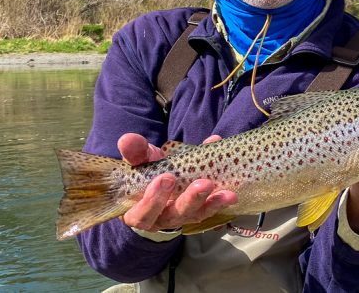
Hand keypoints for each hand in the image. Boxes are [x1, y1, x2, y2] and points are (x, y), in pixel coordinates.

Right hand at [118, 133, 237, 231]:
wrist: (161, 179)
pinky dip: (220, 200)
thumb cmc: (148, 173)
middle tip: (202, 183)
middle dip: (189, 199)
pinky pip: (210, 210)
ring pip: (195, 215)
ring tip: (226, 193)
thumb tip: (127, 139)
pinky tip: (231, 192)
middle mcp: (161, 219)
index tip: (166, 177)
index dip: (154, 199)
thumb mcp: (141, 161)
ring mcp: (182, 217)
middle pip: (174, 216)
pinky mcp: (198, 213)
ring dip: (211, 203)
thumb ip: (135, 152)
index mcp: (139, 211)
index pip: (143, 213)